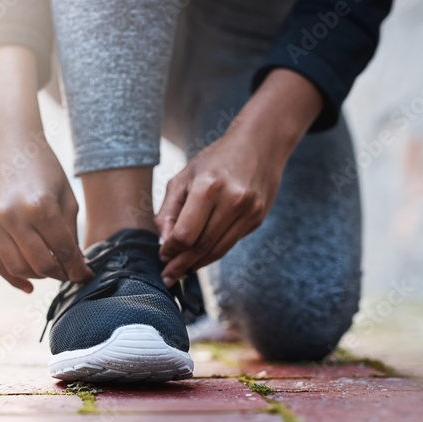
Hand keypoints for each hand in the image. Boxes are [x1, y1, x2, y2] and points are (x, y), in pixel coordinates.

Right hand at [0, 138, 91, 292]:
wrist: (7, 144)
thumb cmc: (43, 169)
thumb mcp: (66, 197)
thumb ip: (70, 234)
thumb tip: (77, 267)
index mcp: (40, 206)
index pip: (63, 251)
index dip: (78, 269)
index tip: (86, 276)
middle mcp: (12, 215)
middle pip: (40, 265)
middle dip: (59, 274)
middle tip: (69, 273)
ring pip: (16, 267)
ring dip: (37, 276)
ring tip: (49, 271)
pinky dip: (12, 277)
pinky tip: (28, 284)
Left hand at [155, 68, 323, 285]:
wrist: (260, 145)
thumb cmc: (216, 160)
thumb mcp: (185, 177)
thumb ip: (169, 210)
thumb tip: (164, 242)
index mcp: (208, 186)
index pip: (185, 233)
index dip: (171, 250)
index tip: (162, 257)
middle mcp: (232, 200)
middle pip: (201, 245)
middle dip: (182, 264)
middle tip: (168, 277)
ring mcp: (248, 211)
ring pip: (218, 250)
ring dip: (197, 264)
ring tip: (181, 272)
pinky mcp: (257, 218)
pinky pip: (230, 243)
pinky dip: (213, 253)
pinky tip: (200, 259)